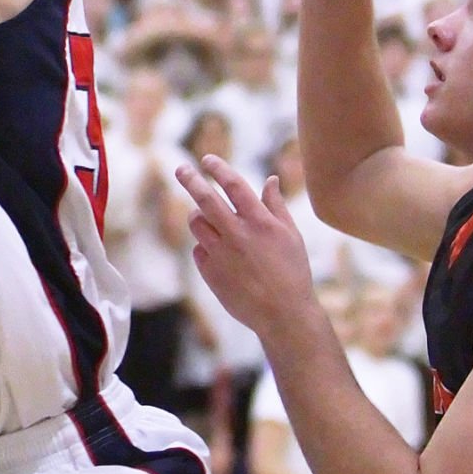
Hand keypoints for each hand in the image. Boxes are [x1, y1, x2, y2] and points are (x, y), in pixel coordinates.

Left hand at [175, 153, 313, 336]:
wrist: (282, 314)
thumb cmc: (292, 272)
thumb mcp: (291, 235)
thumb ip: (276, 205)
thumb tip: (269, 178)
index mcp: (260, 222)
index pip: (233, 185)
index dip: (218, 168)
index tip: (207, 160)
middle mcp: (237, 234)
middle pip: (204, 198)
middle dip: (190, 179)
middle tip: (181, 169)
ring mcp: (221, 254)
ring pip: (196, 223)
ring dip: (199, 215)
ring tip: (209, 219)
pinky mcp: (209, 272)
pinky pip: (199, 248)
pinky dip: (205, 245)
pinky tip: (221, 253)